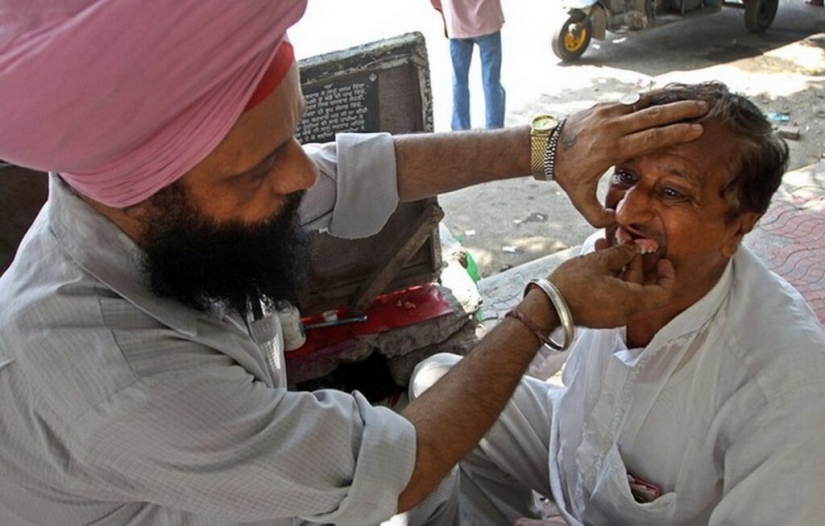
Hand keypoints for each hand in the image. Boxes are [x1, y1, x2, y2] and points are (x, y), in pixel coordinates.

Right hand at [548, 243, 674, 327]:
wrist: (546, 307)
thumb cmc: (571, 287)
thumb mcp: (598, 262)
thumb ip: (620, 253)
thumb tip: (633, 246)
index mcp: (630, 301)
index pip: (663, 292)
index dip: (667, 275)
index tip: (662, 260)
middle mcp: (625, 312)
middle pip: (642, 286)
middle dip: (636, 261)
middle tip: (629, 242)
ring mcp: (612, 315)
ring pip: (626, 288)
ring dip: (621, 266)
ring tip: (608, 245)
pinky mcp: (600, 314)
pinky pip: (614, 294)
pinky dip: (612, 277)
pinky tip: (599, 259)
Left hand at [554, 98, 706, 227]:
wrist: (546, 147)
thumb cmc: (567, 173)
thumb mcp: (579, 199)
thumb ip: (598, 216)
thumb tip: (619, 224)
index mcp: (611, 149)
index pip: (650, 138)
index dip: (675, 133)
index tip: (696, 130)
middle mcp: (612, 127)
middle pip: (653, 116)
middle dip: (681, 112)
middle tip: (705, 109)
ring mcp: (608, 113)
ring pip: (645, 103)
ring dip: (670, 101)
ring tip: (693, 99)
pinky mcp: (604, 106)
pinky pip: (633, 100)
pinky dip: (652, 98)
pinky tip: (669, 97)